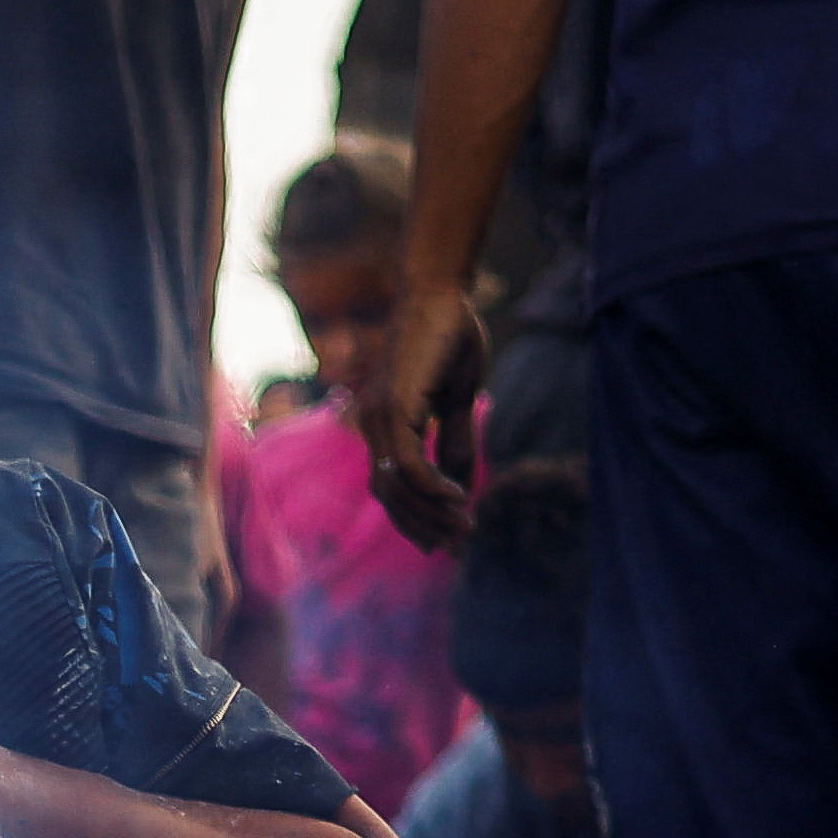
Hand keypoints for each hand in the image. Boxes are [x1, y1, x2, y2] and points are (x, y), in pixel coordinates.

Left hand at [353, 282, 489, 553]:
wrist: (443, 293)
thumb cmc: (449, 339)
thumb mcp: (457, 400)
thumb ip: (455, 441)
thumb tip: (461, 484)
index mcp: (385, 426)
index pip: (390, 487)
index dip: (415, 518)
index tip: (445, 542)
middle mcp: (374, 425)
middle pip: (389, 496)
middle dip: (424, 525)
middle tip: (458, 544)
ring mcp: (379, 417)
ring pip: (396, 487)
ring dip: (431, 513)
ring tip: (464, 526)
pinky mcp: (395, 407)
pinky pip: (407, 463)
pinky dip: (430, 486)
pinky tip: (456, 498)